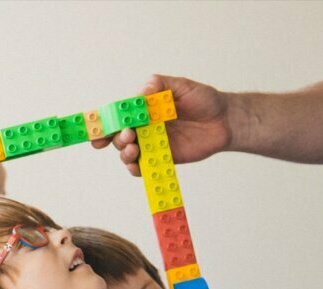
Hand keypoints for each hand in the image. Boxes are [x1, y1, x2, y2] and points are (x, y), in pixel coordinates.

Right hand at [91, 74, 233, 175]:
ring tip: (134, 148)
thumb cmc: (203, 100)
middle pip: (118, 136)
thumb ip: (159, 85)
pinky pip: (142, 168)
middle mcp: (143, 128)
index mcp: (143, 110)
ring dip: (124, 153)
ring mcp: (151, 145)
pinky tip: (137, 165)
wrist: (225, 120)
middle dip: (116, 138)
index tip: (97, 128)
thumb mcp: (181, 86)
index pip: (118, 116)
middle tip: (128, 135)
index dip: (104, 122)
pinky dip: (136, 168)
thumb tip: (141, 92)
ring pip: (127, 153)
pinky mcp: (161, 159)